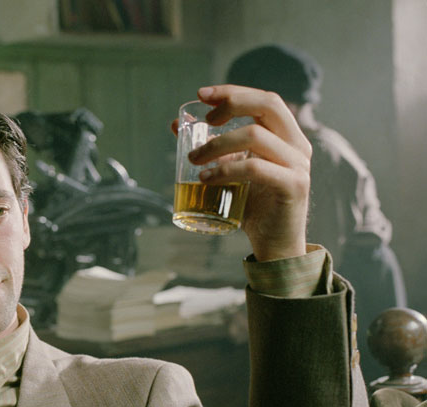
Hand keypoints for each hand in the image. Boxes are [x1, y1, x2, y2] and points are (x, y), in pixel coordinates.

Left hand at [171, 85, 310, 261]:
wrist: (276, 245)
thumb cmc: (253, 207)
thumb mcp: (232, 171)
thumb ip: (214, 149)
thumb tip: (177, 125)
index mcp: (286, 136)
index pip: (265, 99)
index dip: (234, 92)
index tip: (203, 94)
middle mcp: (298, 145)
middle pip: (268, 105)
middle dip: (232, 104)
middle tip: (205, 120)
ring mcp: (298, 165)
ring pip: (255, 136)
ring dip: (217, 144)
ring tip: (193, 159)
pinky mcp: (293, 187)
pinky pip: (255, 168)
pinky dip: (226, 170)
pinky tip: (205, 179)